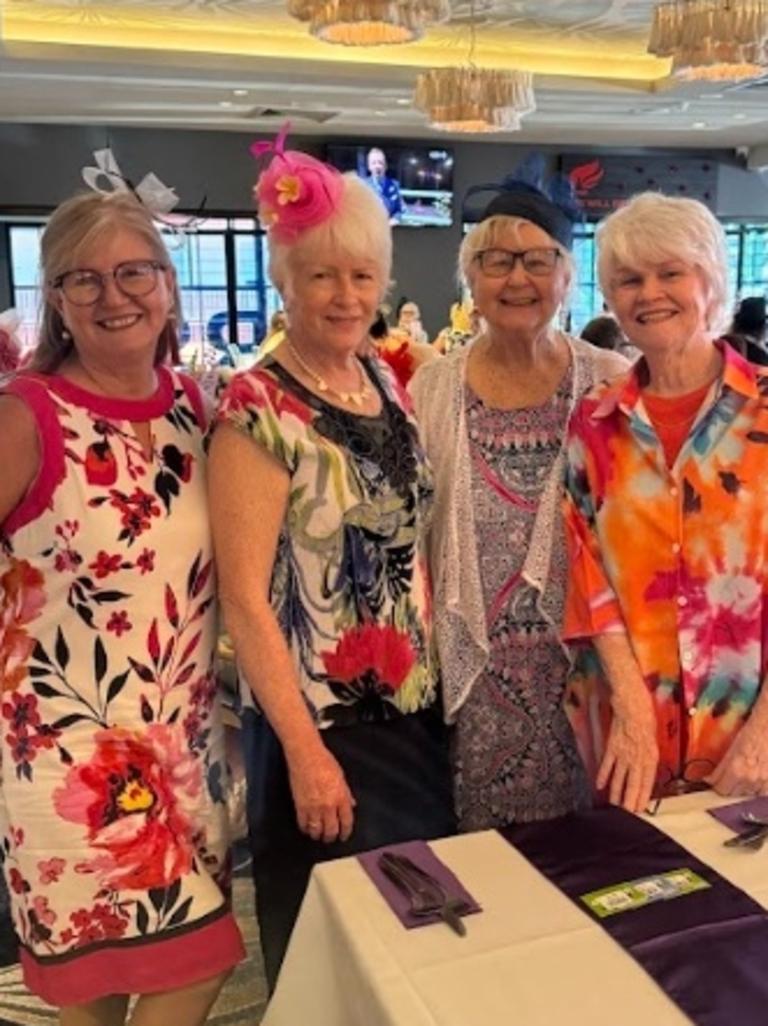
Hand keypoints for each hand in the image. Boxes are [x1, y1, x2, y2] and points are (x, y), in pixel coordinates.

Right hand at [287, 741, 355, 843]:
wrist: (306, 756)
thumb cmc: (324, 761)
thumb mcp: (341, 777)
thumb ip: (346, 793)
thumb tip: (351, 804)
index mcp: (341, 797)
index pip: (346, 821)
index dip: (346, 832)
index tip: (344, 835)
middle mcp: (328, 805)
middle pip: (331, 830)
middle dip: (331, 837)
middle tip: (331, 838)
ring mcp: (313, 807)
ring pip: (316, 830)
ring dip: (318, 835)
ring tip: (318, 835)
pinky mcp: (300, 806)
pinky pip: (303, 824)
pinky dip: (306, 828)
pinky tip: (307, 828)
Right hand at [597, 693, 658, 812]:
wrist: (631, 703)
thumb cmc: (645, 717)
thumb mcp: (653, 738)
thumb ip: (649, 755)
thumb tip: (645, 769)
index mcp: (651, 756)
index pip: (647, 782)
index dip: (643, 796)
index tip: (640, 809)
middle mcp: (637, 757)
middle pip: (633, 783)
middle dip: (630, 800)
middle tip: (626, 815)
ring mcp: (623, 753)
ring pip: (619, 777)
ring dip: (616, 792)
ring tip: (614, 806)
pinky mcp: (612, 746)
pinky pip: (607, 764)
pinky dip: (603, 775)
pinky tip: (599, 786)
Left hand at [707, 723, 767, 795]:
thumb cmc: (752, 733)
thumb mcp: (732, 749)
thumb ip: (722, 767)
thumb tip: (711, 779)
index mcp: (735, 769)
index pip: (720, 788)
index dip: (714, 784)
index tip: (711, 780)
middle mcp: (749, 778)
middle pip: (731, 794)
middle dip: (726, 786)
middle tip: (724, 779)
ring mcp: (762, 782)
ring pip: (745, 795)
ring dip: (740, 789)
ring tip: (740, 777)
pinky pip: (759, 793)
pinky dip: (755, 789)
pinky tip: (753, 780)